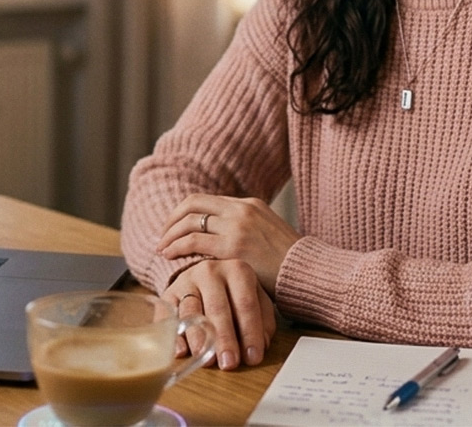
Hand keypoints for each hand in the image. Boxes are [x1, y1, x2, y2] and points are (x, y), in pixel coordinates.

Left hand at [156, 194, 300, 292]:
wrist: (309, 271)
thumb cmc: (289, 263)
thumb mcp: (267, 235)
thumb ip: (245, 230)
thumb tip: (221, 240)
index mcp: (249, 204)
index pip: (206, 200)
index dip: (185, 213)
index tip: (175, 228)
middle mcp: (241, 209)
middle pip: (192, 203)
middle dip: (172, 219)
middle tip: (163, 236)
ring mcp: (237, 225)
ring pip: (189, 221)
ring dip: (170, 235)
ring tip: (162, 248)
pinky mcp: (234, 246)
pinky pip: (194, 241)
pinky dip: (177, 246)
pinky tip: (170, 255)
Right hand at [163, 259, 275, 369]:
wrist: (205, 274)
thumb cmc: (235, 293)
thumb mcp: (257, 299)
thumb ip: (263, 321)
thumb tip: (260, 346)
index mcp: (238, 270)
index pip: (246, 304)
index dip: (250, 332)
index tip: (253, 358)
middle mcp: (210, 272)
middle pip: (218, 308)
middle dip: (224, 339)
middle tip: (229, 364)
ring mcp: (186, 281)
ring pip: (191, 311)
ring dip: (199, 339)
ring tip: (206, 360)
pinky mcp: (168, 294)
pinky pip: (168, 315)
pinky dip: (173, 335)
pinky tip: (181, 351)